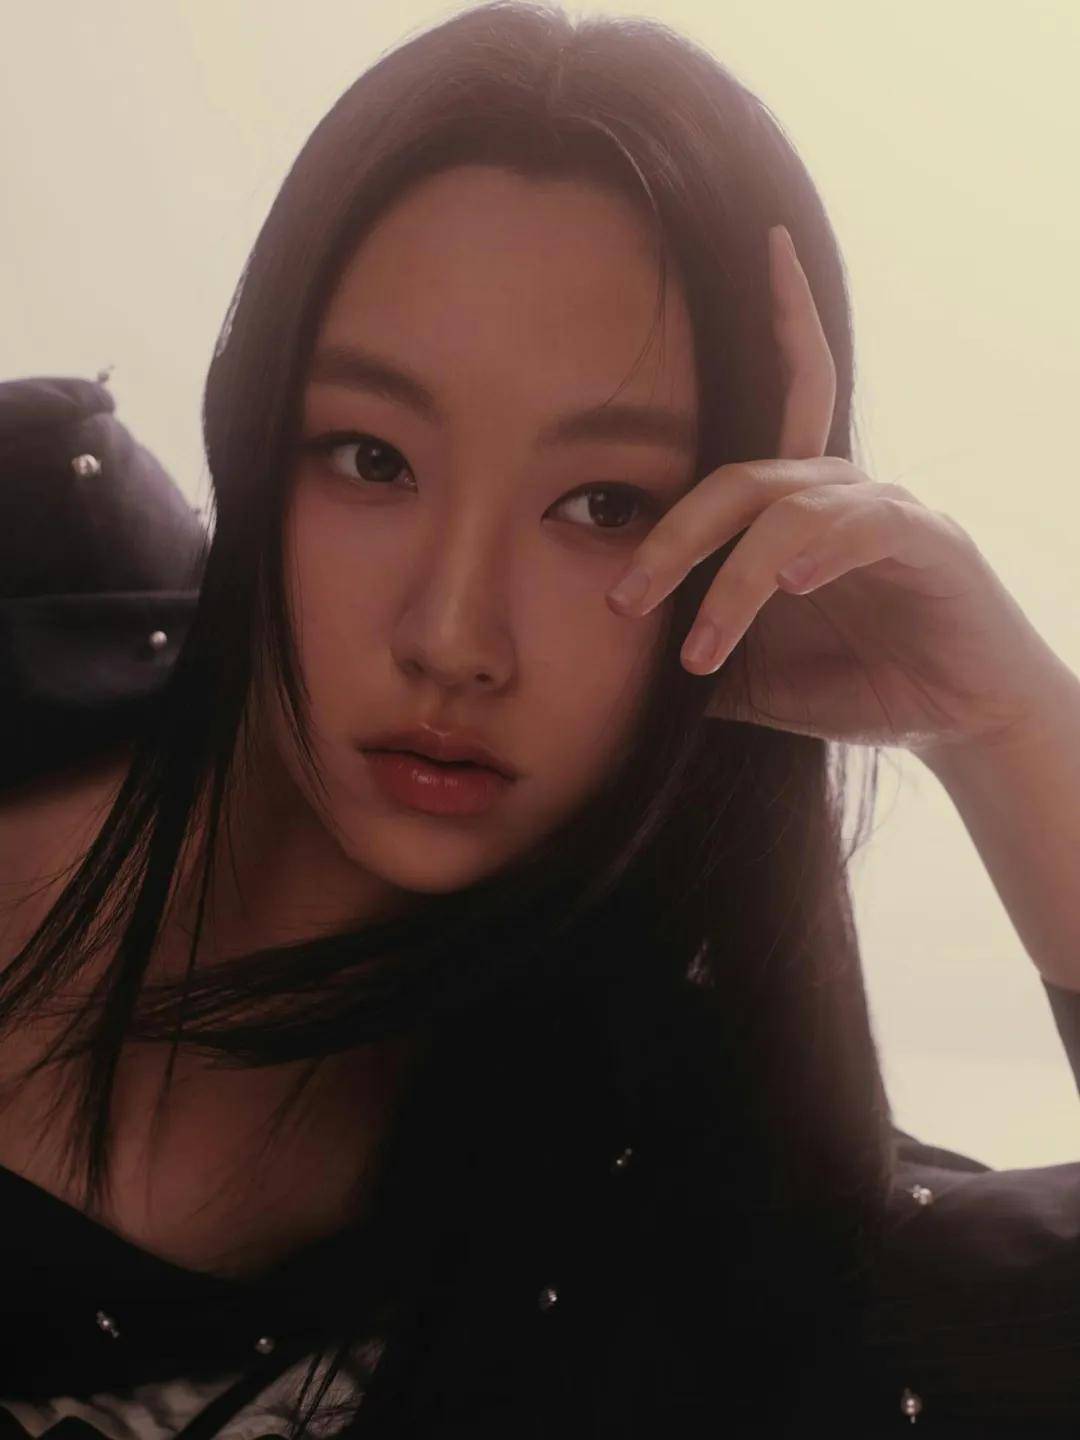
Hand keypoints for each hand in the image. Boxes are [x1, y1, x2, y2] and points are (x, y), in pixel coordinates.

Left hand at [605, 224, 1064, 756]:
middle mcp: (839, 491)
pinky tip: (795, 584)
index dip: (785, 314)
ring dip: (732, 585)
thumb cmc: (862, 685)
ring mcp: (885, 509)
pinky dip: (821, 551)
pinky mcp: (928, 542)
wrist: (960, 722)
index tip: (765, 243)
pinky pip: (863, 526)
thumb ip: (700, 652)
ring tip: (700, 653)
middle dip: (673, 537)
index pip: (783, 397)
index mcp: (800, 507)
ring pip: (787, 514)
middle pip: (741, 478)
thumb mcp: (755, 675)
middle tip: (624, 601)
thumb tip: (619, 673)